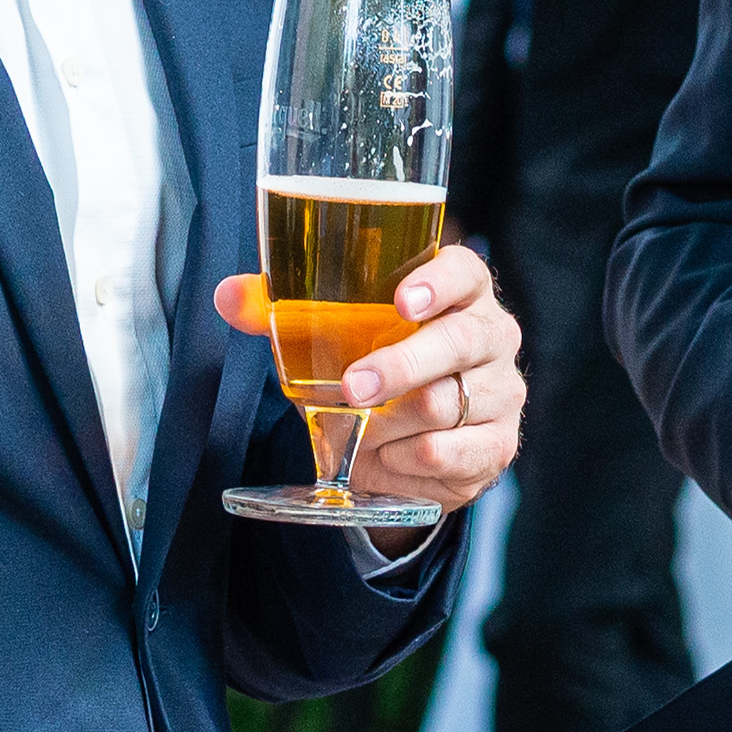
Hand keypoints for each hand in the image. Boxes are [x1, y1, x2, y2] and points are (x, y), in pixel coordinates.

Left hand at [213, 244, 519, 516]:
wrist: (407, 444)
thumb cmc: (374, 366)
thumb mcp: (332, 337)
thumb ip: (282, 311)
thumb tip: (228, 296)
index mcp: (460, 293)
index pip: (465, 271)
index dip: (438, 282)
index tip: (401, 301)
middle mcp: (493, 335)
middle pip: (460, 341)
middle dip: (401, 366)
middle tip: (352, 387)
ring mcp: (503, 391)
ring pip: (449, 404)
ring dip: (390, 423)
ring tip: (357, 431)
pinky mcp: (499, 444)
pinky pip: (450, 454)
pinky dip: (406, 460)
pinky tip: (385, 456)